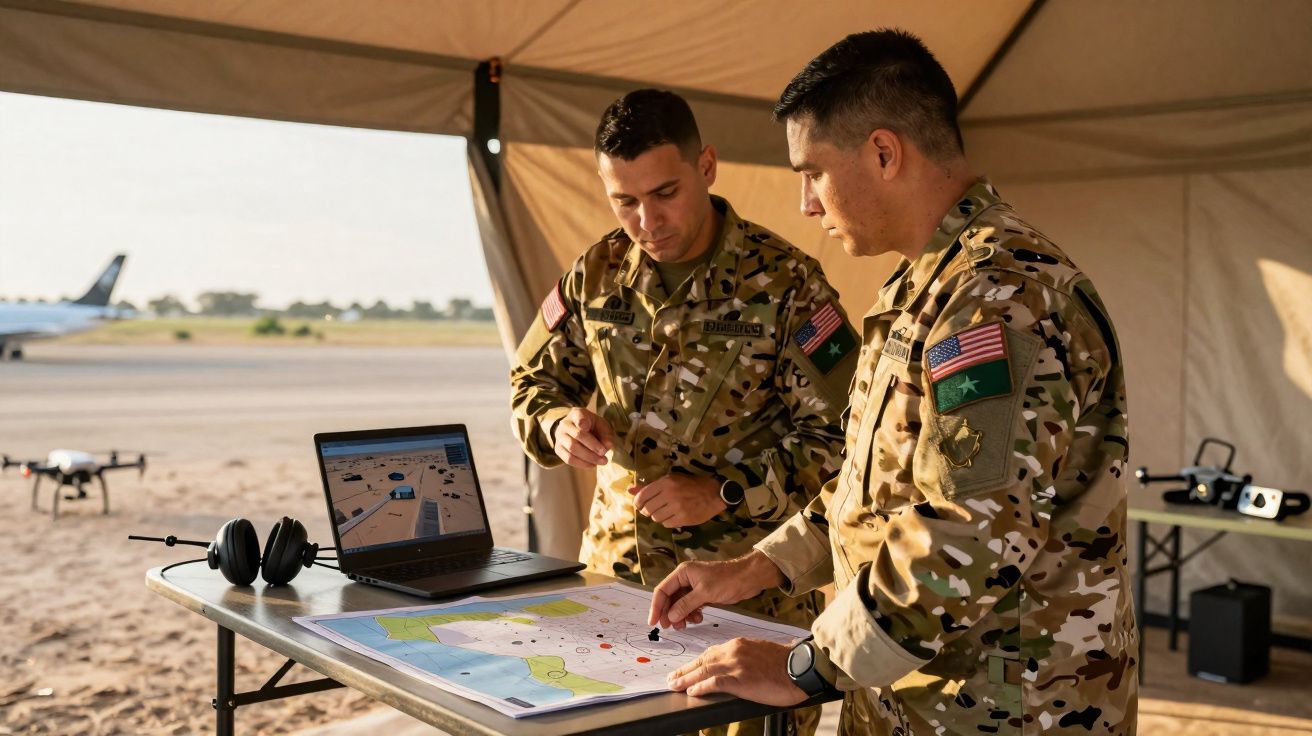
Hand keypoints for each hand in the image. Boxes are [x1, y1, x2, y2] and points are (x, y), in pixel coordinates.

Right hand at [551, 408, 614, 467]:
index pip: (578, 416)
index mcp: (576, 414)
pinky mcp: (558, 449)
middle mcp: (565, 424)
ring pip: (572, 449)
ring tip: (602, 461)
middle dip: (593, 446)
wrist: (577, 430)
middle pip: (577, 436)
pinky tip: (593, 464)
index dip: (581, 421)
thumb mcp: (601, 425)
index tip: (587, 426)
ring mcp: (559, 437)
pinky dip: (582, 464)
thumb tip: (608, 446)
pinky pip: (569, 459)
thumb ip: (606, 434)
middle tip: (604, 453)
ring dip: (589, 458)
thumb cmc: (591, 427)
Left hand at [629, 473, 723, 528]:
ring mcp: (676, 507)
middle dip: (647, 511)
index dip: (638, 503)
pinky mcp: (683, 519)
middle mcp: (669, 494)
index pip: (642, 496)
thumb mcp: (671, 480)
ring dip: (658, 516)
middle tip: (654, 509)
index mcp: (666, 482)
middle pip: (647, 509)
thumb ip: (649, 486)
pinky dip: (667, 522)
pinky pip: (666, 524)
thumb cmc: (691, 484)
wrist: (714, 493)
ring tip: (665, 512)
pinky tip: (673, 516)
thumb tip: (630, 490)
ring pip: (655, 518)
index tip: (640, 505)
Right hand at [648, 550, 785, 628]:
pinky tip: (698, 619)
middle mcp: (686, 578)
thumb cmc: (727, 580)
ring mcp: (695, 586)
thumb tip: (670, 616)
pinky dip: (691, 614)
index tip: (653, 622)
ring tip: (686, 625)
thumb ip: (685, 605)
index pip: (662, 590)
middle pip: (670, 598)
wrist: (748, 578)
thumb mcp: (704, 593)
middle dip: (669, 613)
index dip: (656, 606)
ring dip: (681, 616)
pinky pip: (690, 606)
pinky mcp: (703, 594)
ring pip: (680, 604)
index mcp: (683, 573)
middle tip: (671, 628)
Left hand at [667, 638, 805, 706]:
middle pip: (703, 660)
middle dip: (685, 670)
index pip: (710, 653)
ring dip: (687, 679)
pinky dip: (701, 687)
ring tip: (675, 685)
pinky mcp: (740, 679)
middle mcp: (734, 651)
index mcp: (739, 644)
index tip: (686, 669)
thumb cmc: (785, 664)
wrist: (800, 668)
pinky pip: (715, 682)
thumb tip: (733, 668)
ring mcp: (736, 664)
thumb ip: (744, 657)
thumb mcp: (760, 654)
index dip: (695, 662)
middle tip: (672, 678)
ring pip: (704, 670)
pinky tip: (692, 691)